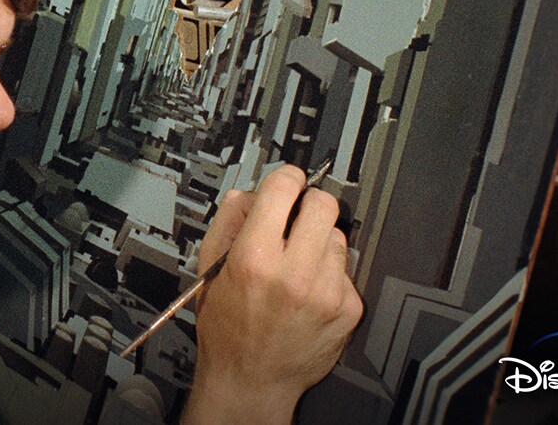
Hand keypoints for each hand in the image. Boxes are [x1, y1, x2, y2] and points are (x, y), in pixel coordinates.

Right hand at [182, 165, 362, 423]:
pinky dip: (330, 272)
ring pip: (337, 235)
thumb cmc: (227, 328)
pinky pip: (346, 268)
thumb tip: (253, 193)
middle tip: (295, 219)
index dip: (285, 178)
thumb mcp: (209, 268)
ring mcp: (326, 291)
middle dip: (308, 204)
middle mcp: (294, 273)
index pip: (284, 188)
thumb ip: (229, 221)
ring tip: (298, 264)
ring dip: (319, 241)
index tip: (286, 182)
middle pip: (323, 203)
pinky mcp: (348, 308)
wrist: (251, 379)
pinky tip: (309, 289)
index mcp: (254, 257)